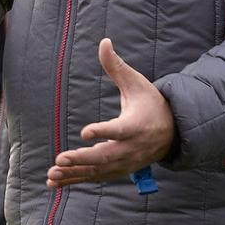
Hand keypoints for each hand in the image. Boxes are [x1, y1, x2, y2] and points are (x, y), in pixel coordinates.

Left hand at [48, 39, 176, 187]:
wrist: (172, 133)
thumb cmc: (150, 103)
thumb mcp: (136, 83)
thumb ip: (116, 66)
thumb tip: (104, 41)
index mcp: (136, 125)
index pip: (119, 130)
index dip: (103, 131)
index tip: (86, 131)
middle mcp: (131, 148)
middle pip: (106, 156)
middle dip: (83, 159)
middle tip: (60, 159)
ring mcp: (125, 163)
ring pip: (99, 171)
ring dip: (75, 174)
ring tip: (52, 173)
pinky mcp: (118, 170)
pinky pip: (95, 178)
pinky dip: (75, 181)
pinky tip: (54, 182)